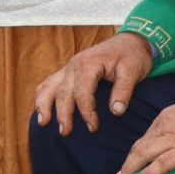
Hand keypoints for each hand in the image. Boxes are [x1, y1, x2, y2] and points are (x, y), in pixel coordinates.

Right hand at [32, 32, 153, 136]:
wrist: (130, 41)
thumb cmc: (132, 55)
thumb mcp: (133, 71)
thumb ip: (124, 91)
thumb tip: (116, 111)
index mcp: (89, 64)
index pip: (82, 92)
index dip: (86, 112)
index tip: (93, 127)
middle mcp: (74, 65)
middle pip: (63, 92)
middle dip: (62, 113)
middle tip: (65, 132)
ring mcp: (69, 67)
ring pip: (50, 86)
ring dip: (44, 104)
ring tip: (43, 123)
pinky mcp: (69, 71)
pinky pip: (50, 82)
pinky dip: (43, 95)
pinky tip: (42, 109)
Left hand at [115, 95, 174, 173]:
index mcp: (166, 116)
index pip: (146, 137)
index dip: (137, 152)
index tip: (133, 162)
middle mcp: (165, 126)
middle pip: (140, 146)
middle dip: (128, 162)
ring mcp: (174, 138)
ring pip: (143, 154)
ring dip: (130, 169)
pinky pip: (161, 164)